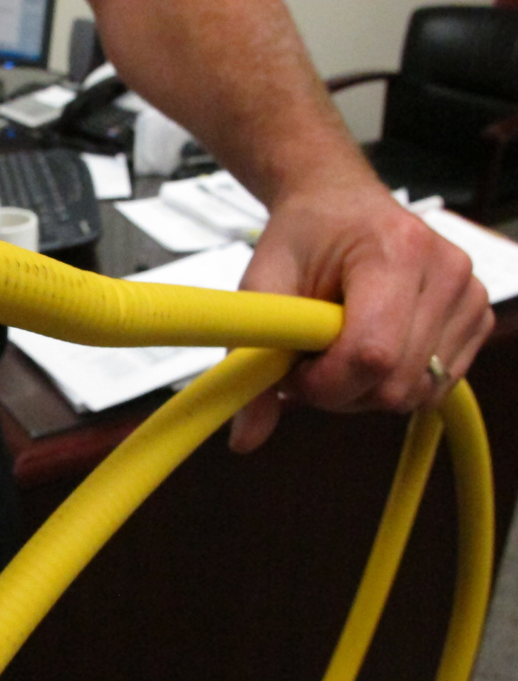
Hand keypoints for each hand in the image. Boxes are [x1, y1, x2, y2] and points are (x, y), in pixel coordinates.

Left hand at [228, 182, 494, 452]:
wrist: (337, 202)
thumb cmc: (301, 238)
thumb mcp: (260, 288)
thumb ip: (249, 359)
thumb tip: (244, 439)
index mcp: (394, 250)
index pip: (371, 353)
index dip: (324, 383)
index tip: (293, 372)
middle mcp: (444, 269)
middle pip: (396, 384)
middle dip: (340, 390)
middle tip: (308, 360)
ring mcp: (468, 293)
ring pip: (417, 392)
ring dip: (365, 389)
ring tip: (336, 349)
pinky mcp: (475, 315)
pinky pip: (436, 386)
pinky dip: (393, 382)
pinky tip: (367, 350)